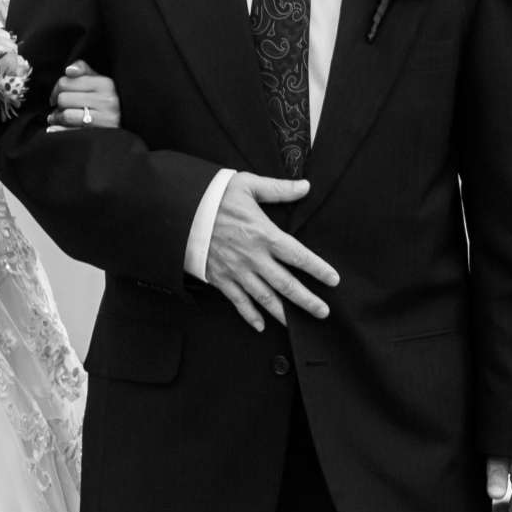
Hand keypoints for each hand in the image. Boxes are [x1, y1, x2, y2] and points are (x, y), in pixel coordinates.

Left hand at [46, 61, 120, 130]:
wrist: (123, 123)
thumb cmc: (105, 100)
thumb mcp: (98, 80)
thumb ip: (83, 70)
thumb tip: (69, 70)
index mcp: (106, 84)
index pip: (65, 82)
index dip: (56, 89)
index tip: (56, 96)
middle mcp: (107, 101)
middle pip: (63, 99)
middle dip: (58, 105)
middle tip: (59, 109)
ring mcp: (104, 121)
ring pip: (66, 115)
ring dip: (57, 118)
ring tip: (59, 118)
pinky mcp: (99, 136)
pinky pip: (69, 132)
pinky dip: (59, 131)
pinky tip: (58, 129)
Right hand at [203, 173, 335, 331]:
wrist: (178, 210)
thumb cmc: (214, 195)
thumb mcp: (248, 185)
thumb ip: (279, 189)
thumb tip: (305, 186)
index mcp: (264, 234)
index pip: (298, 256)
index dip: (318, 269)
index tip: (333, 280)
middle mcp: (253, 257)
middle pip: (286, 284)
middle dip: (307, 300)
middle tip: (323, 312)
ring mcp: (236, 271)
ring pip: (265, 298)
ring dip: (283, 313)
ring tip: (297, 327)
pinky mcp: (220, 278)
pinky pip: (238, 301)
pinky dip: (249, 315)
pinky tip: (260, 326)